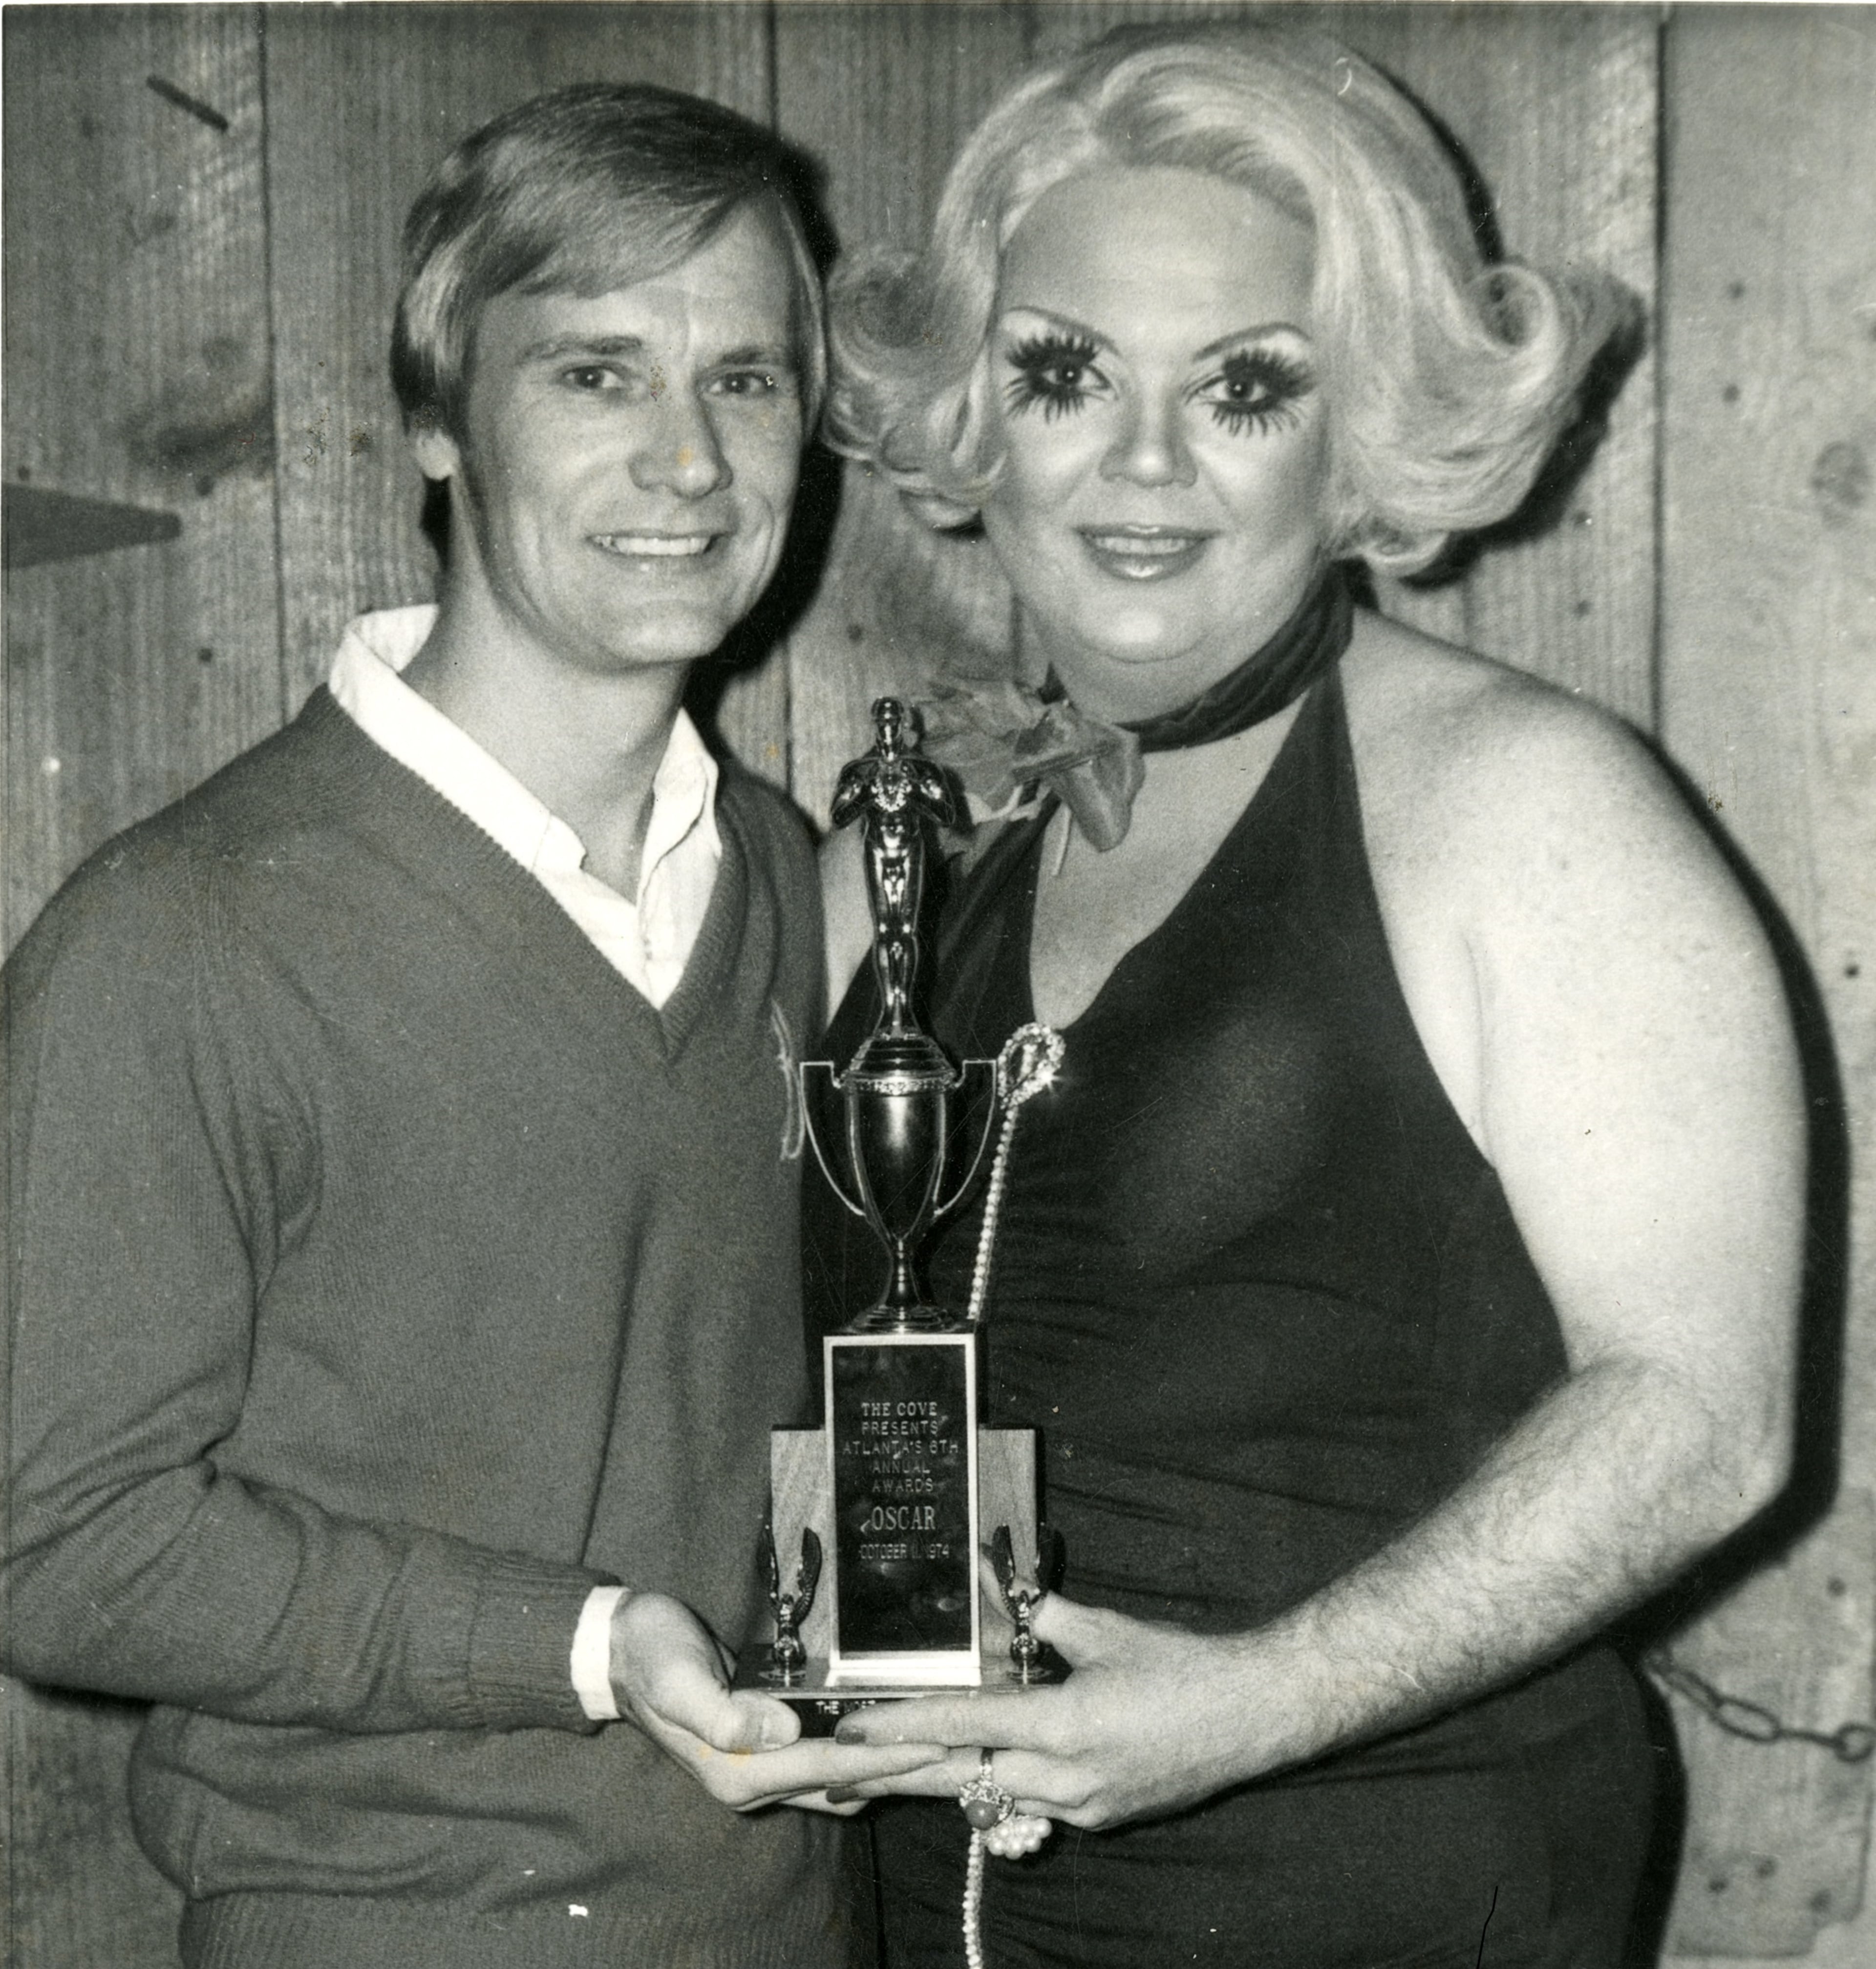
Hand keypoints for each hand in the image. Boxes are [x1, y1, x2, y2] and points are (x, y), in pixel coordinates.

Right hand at [608, 1591, 945, 1813]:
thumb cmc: (651, 1654)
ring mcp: (759, 1768)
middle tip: (959, 1754)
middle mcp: (752, 1781)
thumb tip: (780, 1731)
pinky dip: (861, 1757)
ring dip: (886, 1769)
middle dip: (899, 1772)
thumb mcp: (677, 1677)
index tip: (934, 1746)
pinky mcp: (764, 1747)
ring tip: (940, 1752)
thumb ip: (721, 1712)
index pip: (828, 1768)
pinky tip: (892, 1739)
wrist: (622, 1649)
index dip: (883, 1758)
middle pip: (843, 1783)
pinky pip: (825, 1763)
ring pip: (838, 1780)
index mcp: (737, 1772)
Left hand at [829, 1591, 1272, 1829]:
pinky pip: (1033, 1805)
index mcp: (1064, 1727)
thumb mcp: (1105, 1631)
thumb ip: (1043, 1614)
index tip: (850, 1732)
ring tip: (895, 1765)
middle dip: (897, 1775)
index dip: (899, 1729)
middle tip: (841, 1773)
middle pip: (961, 1780)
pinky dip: (1001, 1783)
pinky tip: (982, 1764)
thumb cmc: (1180, 1666)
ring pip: (994, 1797)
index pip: (962, 1729)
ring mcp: (1084, 1808)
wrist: (1253, 1716)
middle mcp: (1067, 1779)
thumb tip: (1000, 1586)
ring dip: (946, 1779)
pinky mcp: (1100, 1818)